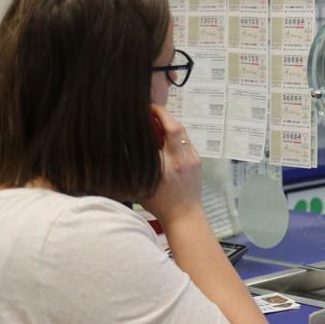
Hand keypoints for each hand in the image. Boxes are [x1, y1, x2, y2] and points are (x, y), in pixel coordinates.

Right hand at [141, 105, 203, 225]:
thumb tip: (126, 145)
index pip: (160, 136)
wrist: (185, 214)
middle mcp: (180, 161)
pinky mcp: (198, 161)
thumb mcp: (142, 184)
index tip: (144, 111)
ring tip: (158, 120)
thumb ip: (135, 166)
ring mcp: (192, 160)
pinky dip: (177, 135)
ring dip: (171, 123)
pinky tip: (167, 136)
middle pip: (176, 128)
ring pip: (183, 132)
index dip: (153, 120)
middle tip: (152, 109)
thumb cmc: (159, 204)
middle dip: (164, 114)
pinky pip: (187, 142)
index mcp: (164, 168)